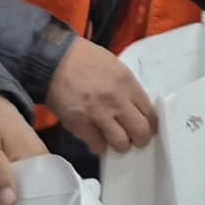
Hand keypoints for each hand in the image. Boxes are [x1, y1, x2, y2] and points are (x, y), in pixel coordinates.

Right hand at [46, 38, 157, 154]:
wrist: (53, 60)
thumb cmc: (82, 59)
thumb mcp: (114, 66)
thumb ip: (126, 87)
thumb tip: (134, 106)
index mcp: (127, 83)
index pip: (150, 113)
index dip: (151, 125)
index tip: (148, 128)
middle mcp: (116, 100)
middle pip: (140, 131)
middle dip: (140, 140)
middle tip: (135, 140)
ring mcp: (98, 114)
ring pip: (121, 143)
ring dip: (120, 145)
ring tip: (116, 142)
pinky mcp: (80, 124)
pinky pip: (97, 144)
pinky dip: (98, 145)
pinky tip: (97, 140)